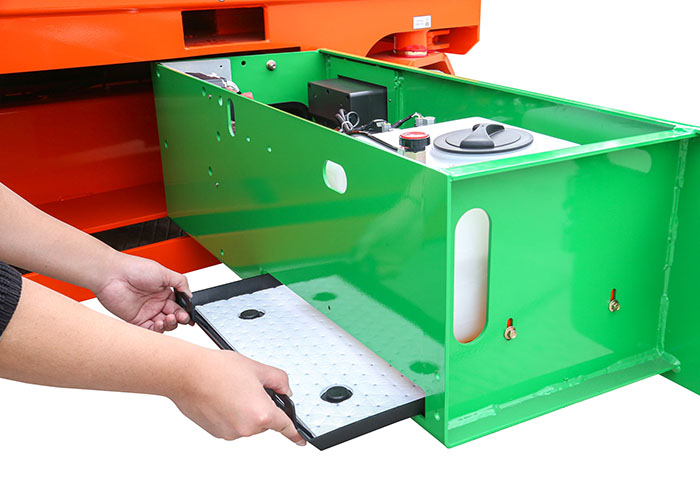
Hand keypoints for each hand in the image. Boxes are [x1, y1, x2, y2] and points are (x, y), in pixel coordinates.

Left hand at [94, 252, 191, 331]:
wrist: (112, 274)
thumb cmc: (134, 268)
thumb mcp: (164, 272)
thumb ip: (181, 282)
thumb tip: (190, 295)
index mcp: (164, 291)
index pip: (179, 305)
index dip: (185, 311)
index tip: (190, 314)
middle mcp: (156, 302)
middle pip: (174, 316)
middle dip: (180, 318)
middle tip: (181, 317)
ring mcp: (146, 312)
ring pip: (164, 325)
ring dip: (170, 324)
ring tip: (169, 319)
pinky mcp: (136, 320)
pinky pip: (150, 330)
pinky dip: (157, 330)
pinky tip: (159, 323)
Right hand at [172, 350, 305, 444]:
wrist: (187, 374)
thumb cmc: (217, 370)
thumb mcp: (257, 368)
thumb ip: (279, 381)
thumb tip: (285, 390)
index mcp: (261, 413)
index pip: (284, 426)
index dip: (294, 433)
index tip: (300, 439)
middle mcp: (247, 428)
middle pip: (264, 421)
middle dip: (260, 405)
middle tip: (247, 387)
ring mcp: (230, 433)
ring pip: (247, 423)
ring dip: (244, 409)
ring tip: (230, 389)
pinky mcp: (217, 433)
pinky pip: (232, 424)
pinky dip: (230, 414)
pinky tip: (221, 397)